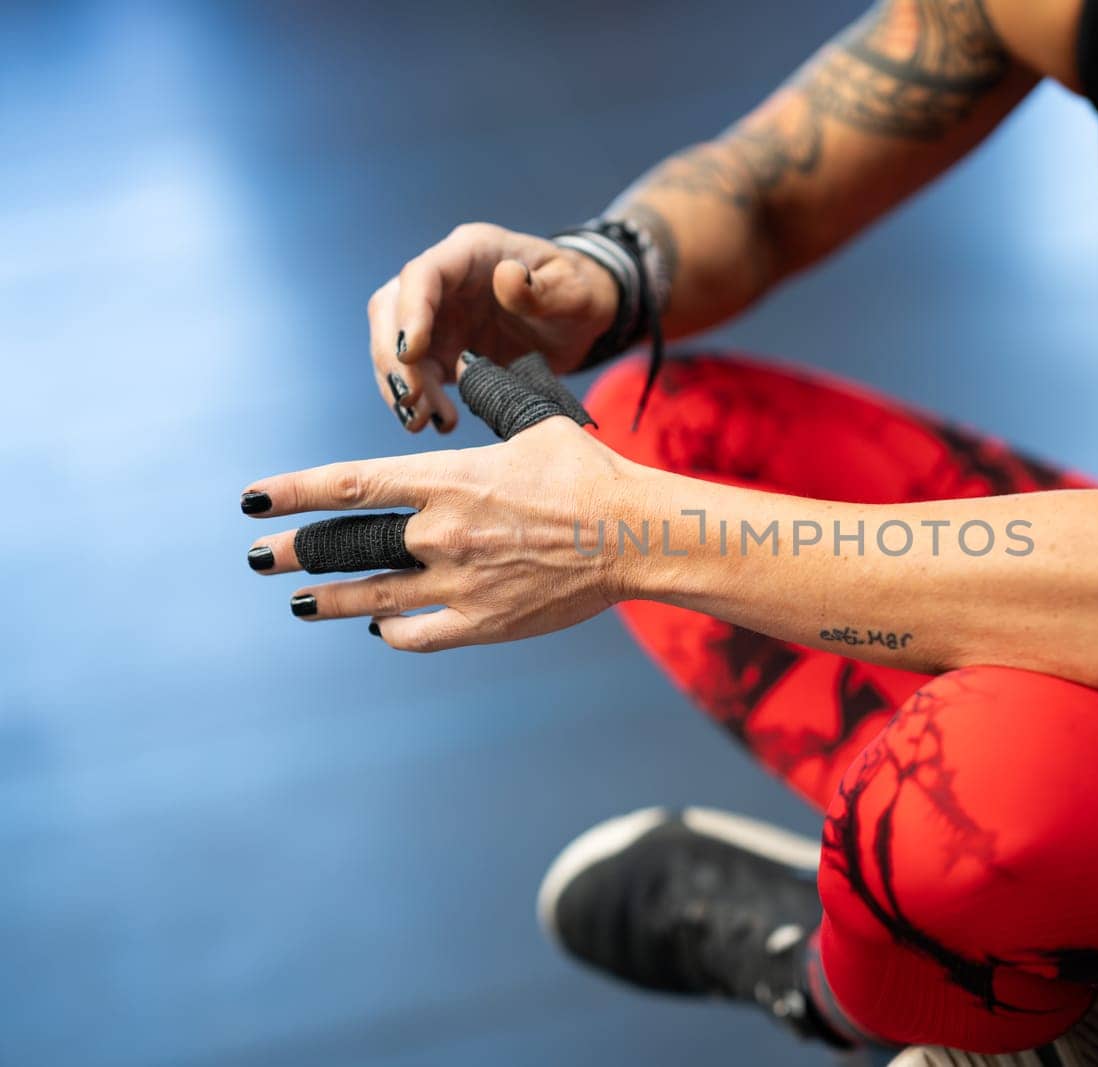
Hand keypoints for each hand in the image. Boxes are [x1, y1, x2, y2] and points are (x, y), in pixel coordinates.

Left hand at [242, 416, 637, 651]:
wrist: (634, 533)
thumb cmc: (589, 473)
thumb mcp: (534, 422)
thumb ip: (491, 400)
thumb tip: (468, 369)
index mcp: (447, 480)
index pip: (348, 484)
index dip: (292, 493)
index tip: (252, 501)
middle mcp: (441, 533)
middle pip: (346, 545)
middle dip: (294, 552)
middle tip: (259, 558)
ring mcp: (459, 583)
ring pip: (371, 596)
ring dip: (327, 599)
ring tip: (299, 601)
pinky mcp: (483, 622)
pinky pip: (419, 633)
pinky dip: (392, 630)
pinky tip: (379, 625)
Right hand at [369, 222, 618, 433]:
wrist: (579, 319)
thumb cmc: (578, 293)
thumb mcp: (573, 291)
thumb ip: (542, 289)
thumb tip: (506, 279)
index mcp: (472, 252)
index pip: (423, 274)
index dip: (411, 312)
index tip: (412, 354)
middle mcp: (445, 281)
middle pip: (390, 309)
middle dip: (391, 355)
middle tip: (411, 400)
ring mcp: (438, 315)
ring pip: (394, 345)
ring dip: (400, 385)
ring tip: (423, 421)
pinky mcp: (441, 349)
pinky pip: (415, 373)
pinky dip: (419, 399)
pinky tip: (440, 422)